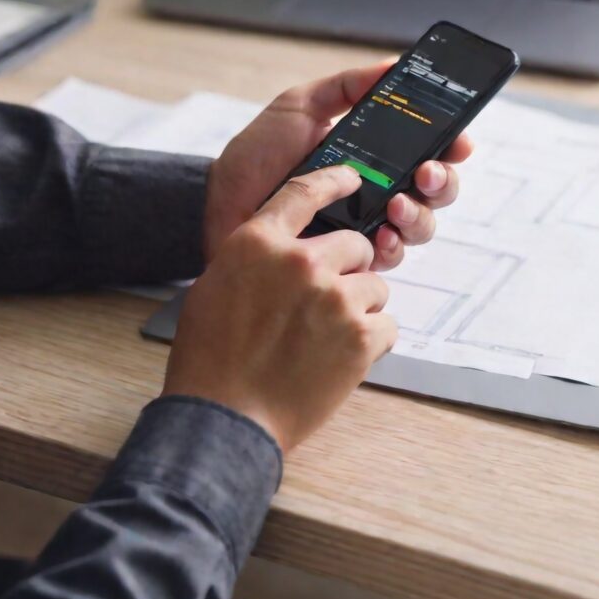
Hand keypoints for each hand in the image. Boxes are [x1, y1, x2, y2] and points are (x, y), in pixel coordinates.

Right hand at [164, 166, 396, 450]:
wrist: (223, 420)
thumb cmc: (211, 360)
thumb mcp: (215, 286)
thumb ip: (255, 257)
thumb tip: (284, 251)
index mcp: (259, 242)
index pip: (304, 191)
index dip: (334, 180)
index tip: (352, 178)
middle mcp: (301, 261)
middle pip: (354, 243)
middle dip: (350, 268)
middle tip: (330, 300)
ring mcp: (335, 297)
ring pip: (375, 285)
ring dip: (360, 307)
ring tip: (329, 338)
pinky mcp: (360, 336)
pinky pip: (387, 324)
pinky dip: (373, 341)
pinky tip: (344, 358)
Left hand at [203, 61, 473, 266]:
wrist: (217, 201)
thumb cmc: (258, 154)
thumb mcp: (300, 107)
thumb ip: (347, 86)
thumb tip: (393, 64)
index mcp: (375, 154)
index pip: (429, 150)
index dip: (453, 146)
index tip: (459, 140)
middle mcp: (379, 191)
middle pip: (436, 191)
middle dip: (443, 182)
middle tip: (425, 173)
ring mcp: (366, 227)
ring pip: (421, 227)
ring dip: (420, 215)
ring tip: (396, 205)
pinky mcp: (348, 261)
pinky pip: (388, 260)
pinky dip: (392, 248)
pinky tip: (379, 238)